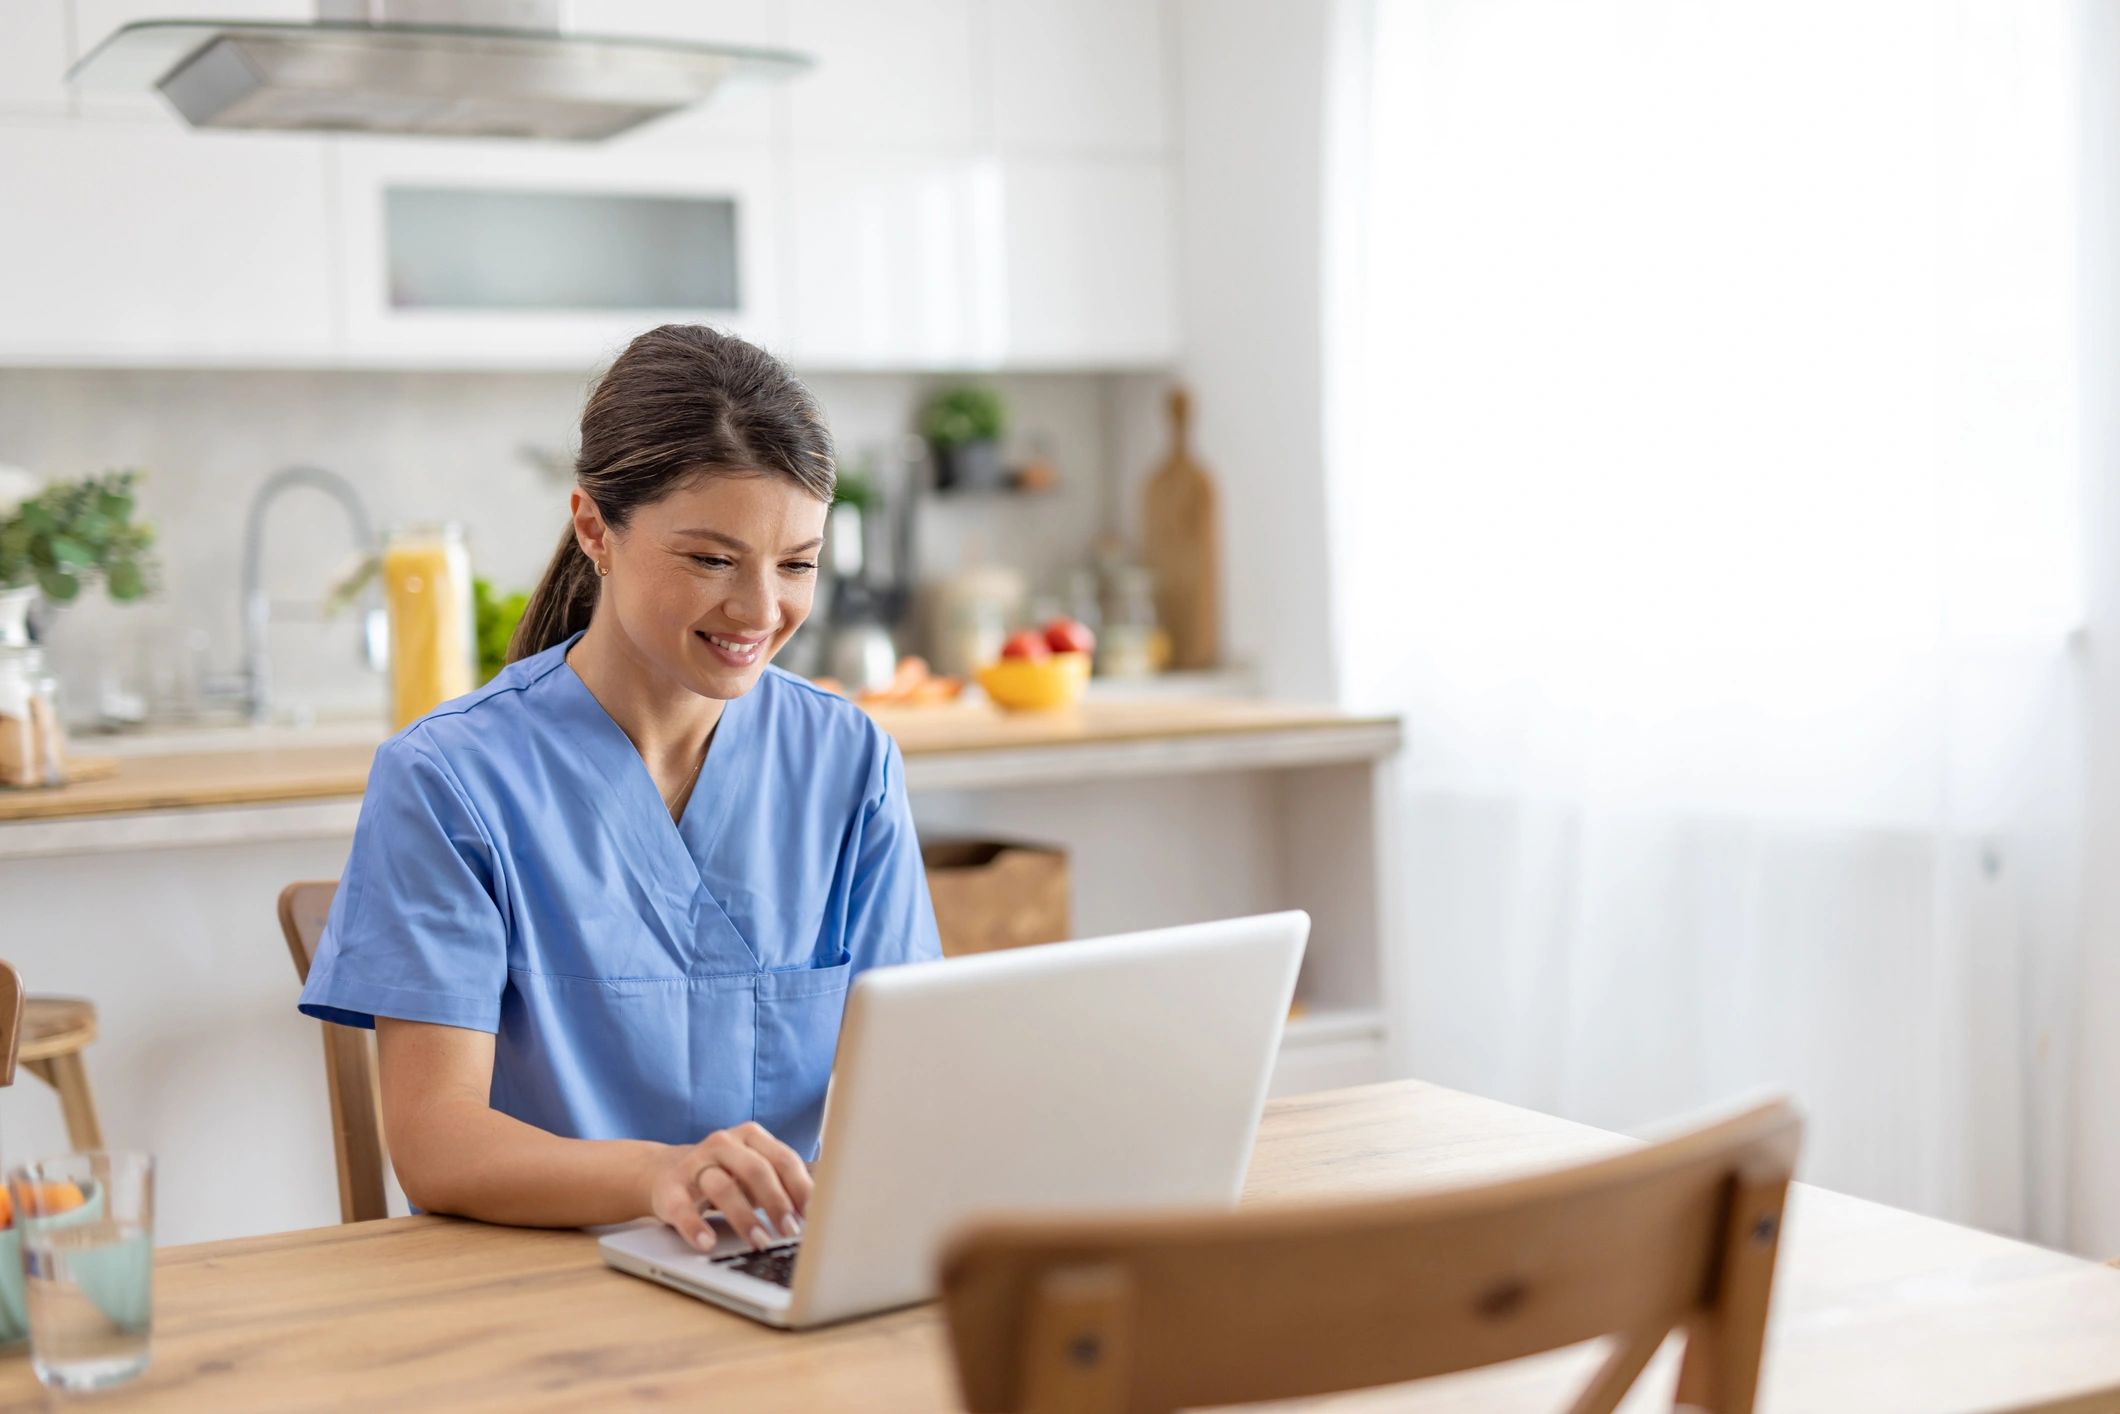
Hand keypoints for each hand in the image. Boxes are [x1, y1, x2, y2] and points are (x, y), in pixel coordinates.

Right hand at [648, 1121, 812, 1253]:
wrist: (666, 1171)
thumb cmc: (725, 1175)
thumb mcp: (754, 1172)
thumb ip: (781, 1185)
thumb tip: (817, 1214)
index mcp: (751, 1137)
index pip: (783, 1159)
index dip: (800, 1187)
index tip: (814, 1214)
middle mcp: (723, 1144)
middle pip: (755, 1170)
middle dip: (776, 1202)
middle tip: (789, 1231)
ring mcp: (694, 1164)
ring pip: (722, 1187)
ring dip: (744, 1217)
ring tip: (759, 1242)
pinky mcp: (669, 1188)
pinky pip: (682, 1209)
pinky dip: (695, 1227)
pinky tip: (707, 1243)